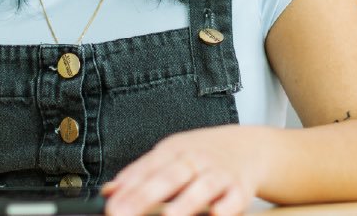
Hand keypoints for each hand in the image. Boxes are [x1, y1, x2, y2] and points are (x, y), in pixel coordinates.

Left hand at [103, 125, 273, 215]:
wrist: (248, 147)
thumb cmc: (200, 156)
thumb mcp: (169, 156)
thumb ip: (139, 175)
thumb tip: (108, 192)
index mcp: (174, 151)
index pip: (148, 169)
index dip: (128, 189)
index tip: (110, 207)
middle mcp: (197, 160)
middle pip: (170, 176)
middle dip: (146, 197)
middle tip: (124, 215)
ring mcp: (220, 174)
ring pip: (202, 187)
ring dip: (186, 203)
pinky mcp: (241, 190)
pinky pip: (234, 200)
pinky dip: (226, 207)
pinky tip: (216, 214)